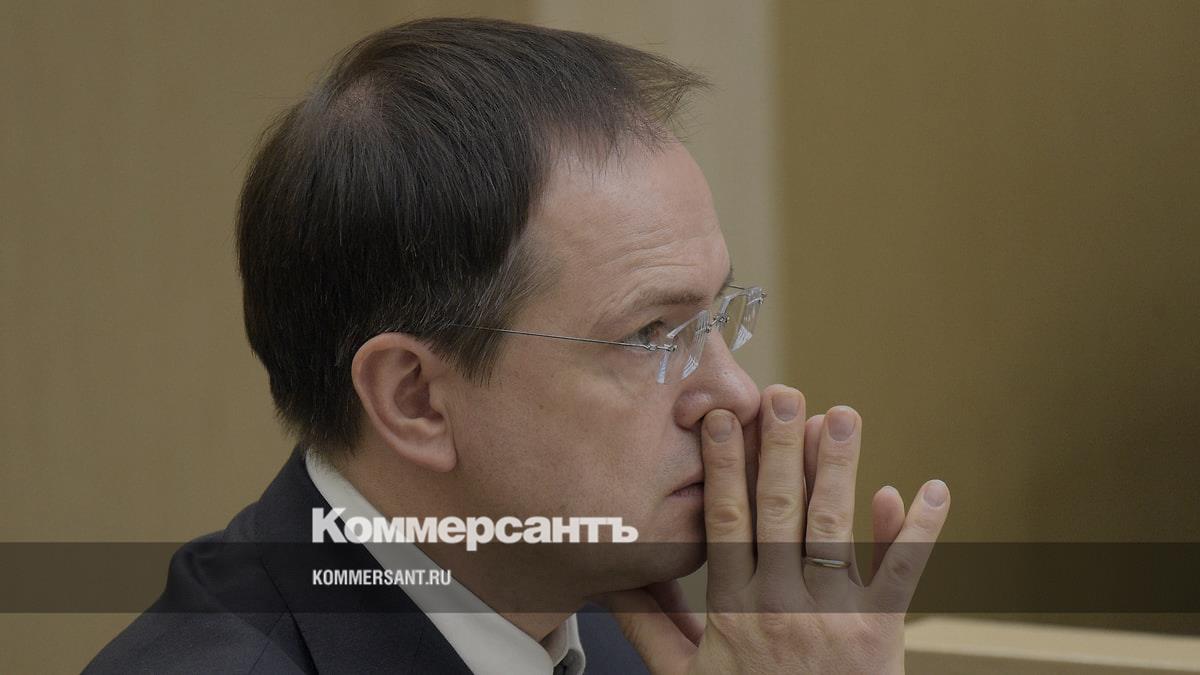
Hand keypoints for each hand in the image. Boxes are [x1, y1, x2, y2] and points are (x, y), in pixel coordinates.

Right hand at [605, 385, 949, 673]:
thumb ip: (648, 626)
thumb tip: (610, 581)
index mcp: (735, 609)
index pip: (727, 523)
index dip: (724, 468)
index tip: (721, 420)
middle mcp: (783, 606)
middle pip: (781, 513)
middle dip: (780, 449)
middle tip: (781, 396)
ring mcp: (835, 618)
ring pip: (836, 529)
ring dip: (841, 468)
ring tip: (842, 415)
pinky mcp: (881, 634)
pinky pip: (903, 575)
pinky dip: (918, 531)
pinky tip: (932, 489)